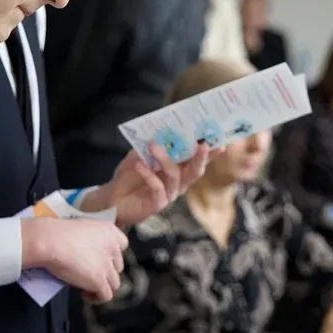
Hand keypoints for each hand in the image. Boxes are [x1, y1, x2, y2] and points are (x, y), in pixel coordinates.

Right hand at [20, 218, 126, 300]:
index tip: (99, 258)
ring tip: (88, 286)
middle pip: (117, 266)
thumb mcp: (81, 229)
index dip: (111, 254)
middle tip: (91, 273)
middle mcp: (113, 248)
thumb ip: (91, 240)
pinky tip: (85, 295)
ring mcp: (107, 266)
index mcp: (110, 231)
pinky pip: (106, 296)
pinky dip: (96, 298)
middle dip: (106, 271)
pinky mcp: (99, 281)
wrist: (51, 241)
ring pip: (114, 283)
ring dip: (103, 285)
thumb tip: (87, 253)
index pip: (122, 245)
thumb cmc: (58, 233)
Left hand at [84, 142, 211, 226]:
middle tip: (203, 144)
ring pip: (176, 176)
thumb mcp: (139, 154)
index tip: (220, 140)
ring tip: (153, 145)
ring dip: (165, 159)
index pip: (197, 160)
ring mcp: (169, 194)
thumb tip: (160, 128)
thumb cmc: (129, 176)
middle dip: (201, 157)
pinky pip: (158, 188)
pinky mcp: (157, 203)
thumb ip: (151, 143)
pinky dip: (149, 174)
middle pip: (195, 171)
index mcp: (178, 170)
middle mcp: (178, 183)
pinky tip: (139, 165)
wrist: (112, 198)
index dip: (210, 152)